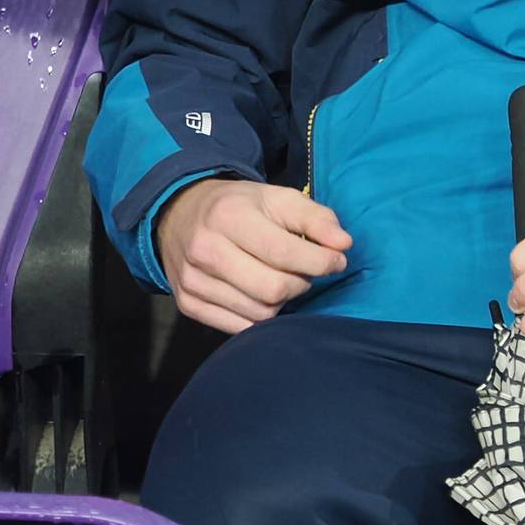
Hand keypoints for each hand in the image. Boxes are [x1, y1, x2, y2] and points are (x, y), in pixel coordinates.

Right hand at [155, 178, 352, 333]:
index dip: (320, 262)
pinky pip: (239, 327)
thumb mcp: (279, 198)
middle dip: (301, 283)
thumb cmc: (240, 206)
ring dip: (283, 300)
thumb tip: (344, 245)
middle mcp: (206, 250)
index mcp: (229, 217)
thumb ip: (317, 218)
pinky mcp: (188, 304)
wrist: (180, 213)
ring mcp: (192, 281)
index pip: (283, 253)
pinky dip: (261, 316)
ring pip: (259, 312)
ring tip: (282, 278)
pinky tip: (263, 295)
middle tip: (305, 270)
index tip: (337, 260)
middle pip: (273, 289)